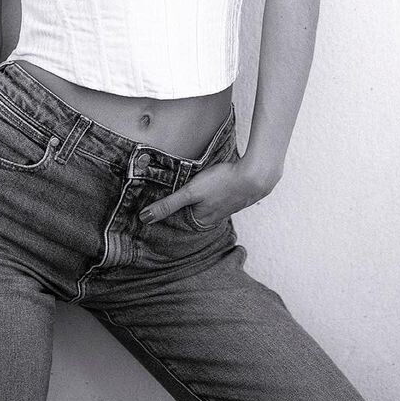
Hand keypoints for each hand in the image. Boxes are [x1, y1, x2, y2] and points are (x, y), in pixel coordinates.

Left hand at [138, 157, 279, 227]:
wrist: (256, 176)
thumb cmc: (222, 183)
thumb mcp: (191, 192)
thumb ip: (168, 204)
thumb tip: (143, 218)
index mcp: (202, 221)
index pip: (179, 225)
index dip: (167, 220)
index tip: (153, 218)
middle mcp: (214, 219)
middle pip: (192, 217)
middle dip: (180, 214)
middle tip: (164, 208)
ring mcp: (226, 208)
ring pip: (205, 208)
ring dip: (196, 205)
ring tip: (185, 199)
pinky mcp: (234, 197)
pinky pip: (217, 200)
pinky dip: (209, 197)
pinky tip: (209, 190)